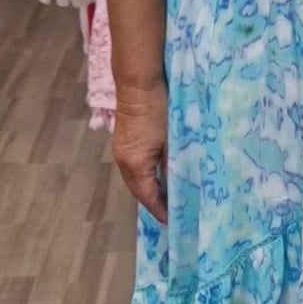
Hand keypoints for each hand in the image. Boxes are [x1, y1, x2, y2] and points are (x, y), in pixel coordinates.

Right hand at [112, 78, 168, 223]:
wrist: (139, 82)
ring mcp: (121, 150)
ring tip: (166, 198)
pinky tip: (158, 176)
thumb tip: (181, 184)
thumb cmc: (159, 109)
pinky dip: (146, 176)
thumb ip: (175, 164)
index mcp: (135, 164)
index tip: (172, 221)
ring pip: (136, 178)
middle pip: (138, 190)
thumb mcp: (172, 140)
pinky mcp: (123, 141)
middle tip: (171, 213)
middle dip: (154, 202)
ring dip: (150, 189)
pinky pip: (134, 167)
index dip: (160, 209)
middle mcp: (123, 160)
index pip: (148, 196)